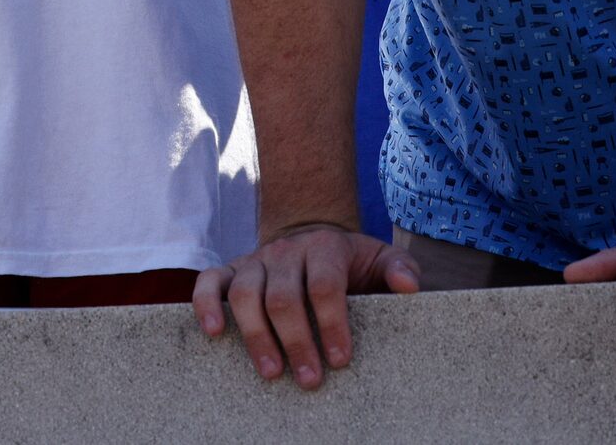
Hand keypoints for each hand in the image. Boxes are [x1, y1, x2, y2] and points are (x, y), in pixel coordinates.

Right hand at [193, 221, 420, 389]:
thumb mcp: (379, 257)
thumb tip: (409, 286)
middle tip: (309, 379)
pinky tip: (213, 332)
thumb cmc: (349, 261)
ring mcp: (255, 260)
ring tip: (271, 372)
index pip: (324, 285)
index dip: (331, 323)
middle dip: (296, 341)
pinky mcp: (230, 269)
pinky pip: (209, 281)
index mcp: (325, 248)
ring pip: (245, 293)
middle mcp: (286, 251)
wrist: (311, 235)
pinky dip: (206, 304)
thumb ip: (399, 269)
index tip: (339, 359)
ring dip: (256, 335)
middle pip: (284, 297)